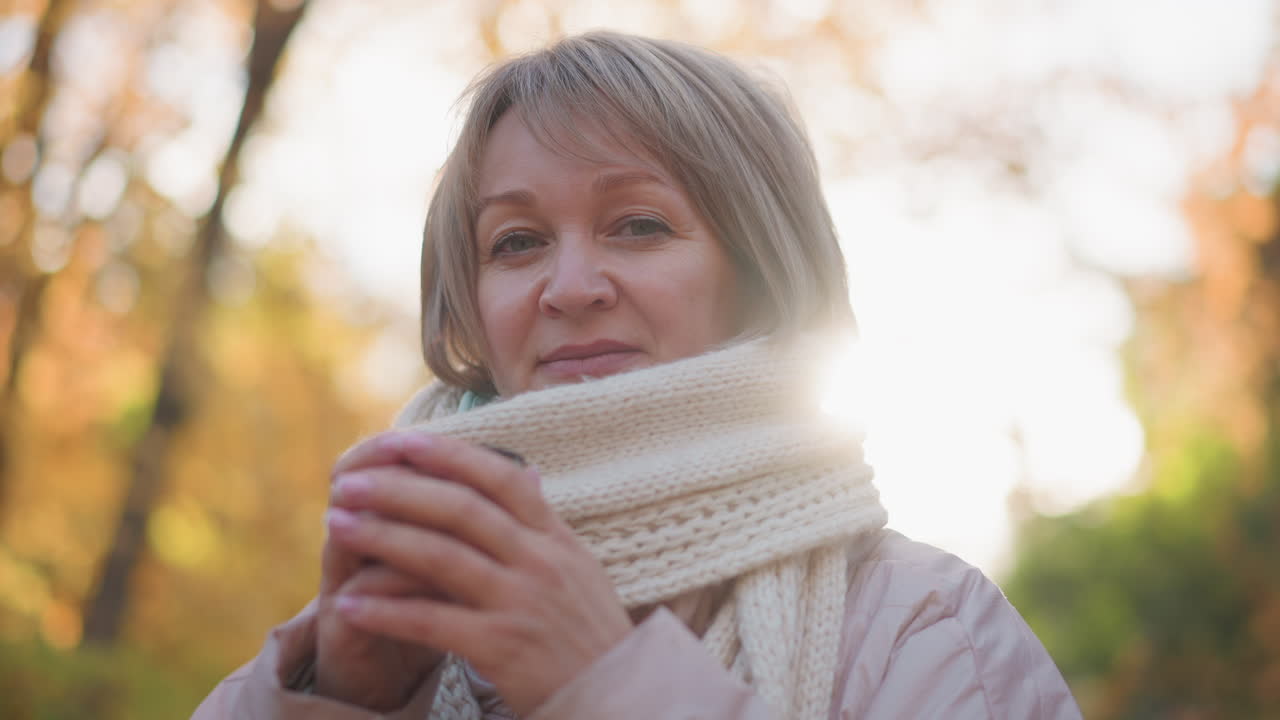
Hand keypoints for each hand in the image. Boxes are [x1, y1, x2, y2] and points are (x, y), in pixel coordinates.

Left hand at [326, 432, 633, 715]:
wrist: (615, 696)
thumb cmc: (588, 635)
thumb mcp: (578, 569)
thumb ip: (544, 524)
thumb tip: (524, 470)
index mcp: (556, 539)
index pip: (500, 478)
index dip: (448, 455)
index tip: (401, 441)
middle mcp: (542, 562)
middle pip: (461, 510)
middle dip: (399, 490)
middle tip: (348, 481)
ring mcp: (523, 603)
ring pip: (441, 557)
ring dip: (382, 536)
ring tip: (337, 525)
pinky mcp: (503, 648)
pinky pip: (433, 621)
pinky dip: (387, 610)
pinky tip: (350, 602)